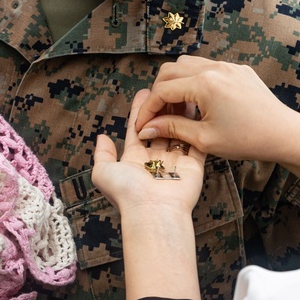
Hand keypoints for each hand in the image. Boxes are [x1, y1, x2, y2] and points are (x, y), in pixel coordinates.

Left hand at [92, 89, 205, 215]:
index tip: (145, 91)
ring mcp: (176, 162)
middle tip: (165, 88)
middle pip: (160, 127)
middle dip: (162, 108)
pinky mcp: (193, 165)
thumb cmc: (127, 194)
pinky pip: (196, 142)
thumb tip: (101, 136)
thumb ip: (102, 154)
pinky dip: (197, 126)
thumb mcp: (103, 173)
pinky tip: (198, 109)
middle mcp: (156, 159)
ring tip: (182, 92)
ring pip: (178, 131)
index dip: (140, 111)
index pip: (138, 128)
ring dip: (180, 113)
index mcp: (135, 159)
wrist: (154, 212)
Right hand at [133, 56, 299, 164]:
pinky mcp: (238, 69)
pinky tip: (199, 104)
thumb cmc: (247, 140)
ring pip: (187, 65)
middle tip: (158, 117)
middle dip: (159, 93)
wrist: (285, 133)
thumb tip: (146, 128)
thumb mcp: (205, 139)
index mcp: (204, 84)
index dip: (148, 109)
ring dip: (176, 84)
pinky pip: (207, 68)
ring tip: (178, 110)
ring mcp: (227, 65)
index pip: (162, 91)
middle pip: (170, 71)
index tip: (142, 125)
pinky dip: (194, 81)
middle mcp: (214, 68)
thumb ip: (172, 128)